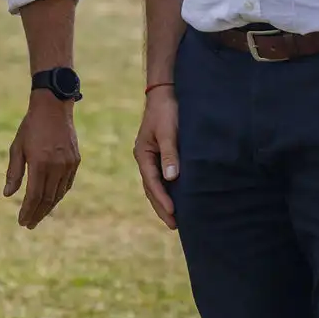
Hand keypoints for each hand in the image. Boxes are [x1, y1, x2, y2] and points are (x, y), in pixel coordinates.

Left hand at [3, 92, 79, 228]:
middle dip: (38, 214)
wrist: (54, 107)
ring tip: (38, 215)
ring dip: (48, 207)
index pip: (34, 196)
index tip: (22, 221)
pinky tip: (51, 200)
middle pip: (48, 199)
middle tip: (29, 224)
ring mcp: (68, 164)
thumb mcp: (17, 147)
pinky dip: (59, 195)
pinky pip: (67, 184)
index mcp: (40, 163)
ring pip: (59, 194)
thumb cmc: (31, 126)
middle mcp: (57, 166)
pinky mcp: (75, 161)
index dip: (28, 211)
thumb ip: (14, 172)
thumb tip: (8, 195)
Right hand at [132, 91, 179, 229]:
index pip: (152, 182)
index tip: (174, 213)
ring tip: (174, 218)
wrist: (164, 93)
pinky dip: (166, 190)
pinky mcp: (159, 154)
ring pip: (154, 184)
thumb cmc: (166, 111)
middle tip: (174, 225)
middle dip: (161, 207)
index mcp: (143, 154)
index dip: (162, 199)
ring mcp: (150, 157)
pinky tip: (175, 197)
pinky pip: (161, 177)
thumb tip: (172, 179)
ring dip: (162, 201)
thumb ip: (170, 154)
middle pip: (150, 188)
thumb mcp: (168, 131)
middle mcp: (144, 158)